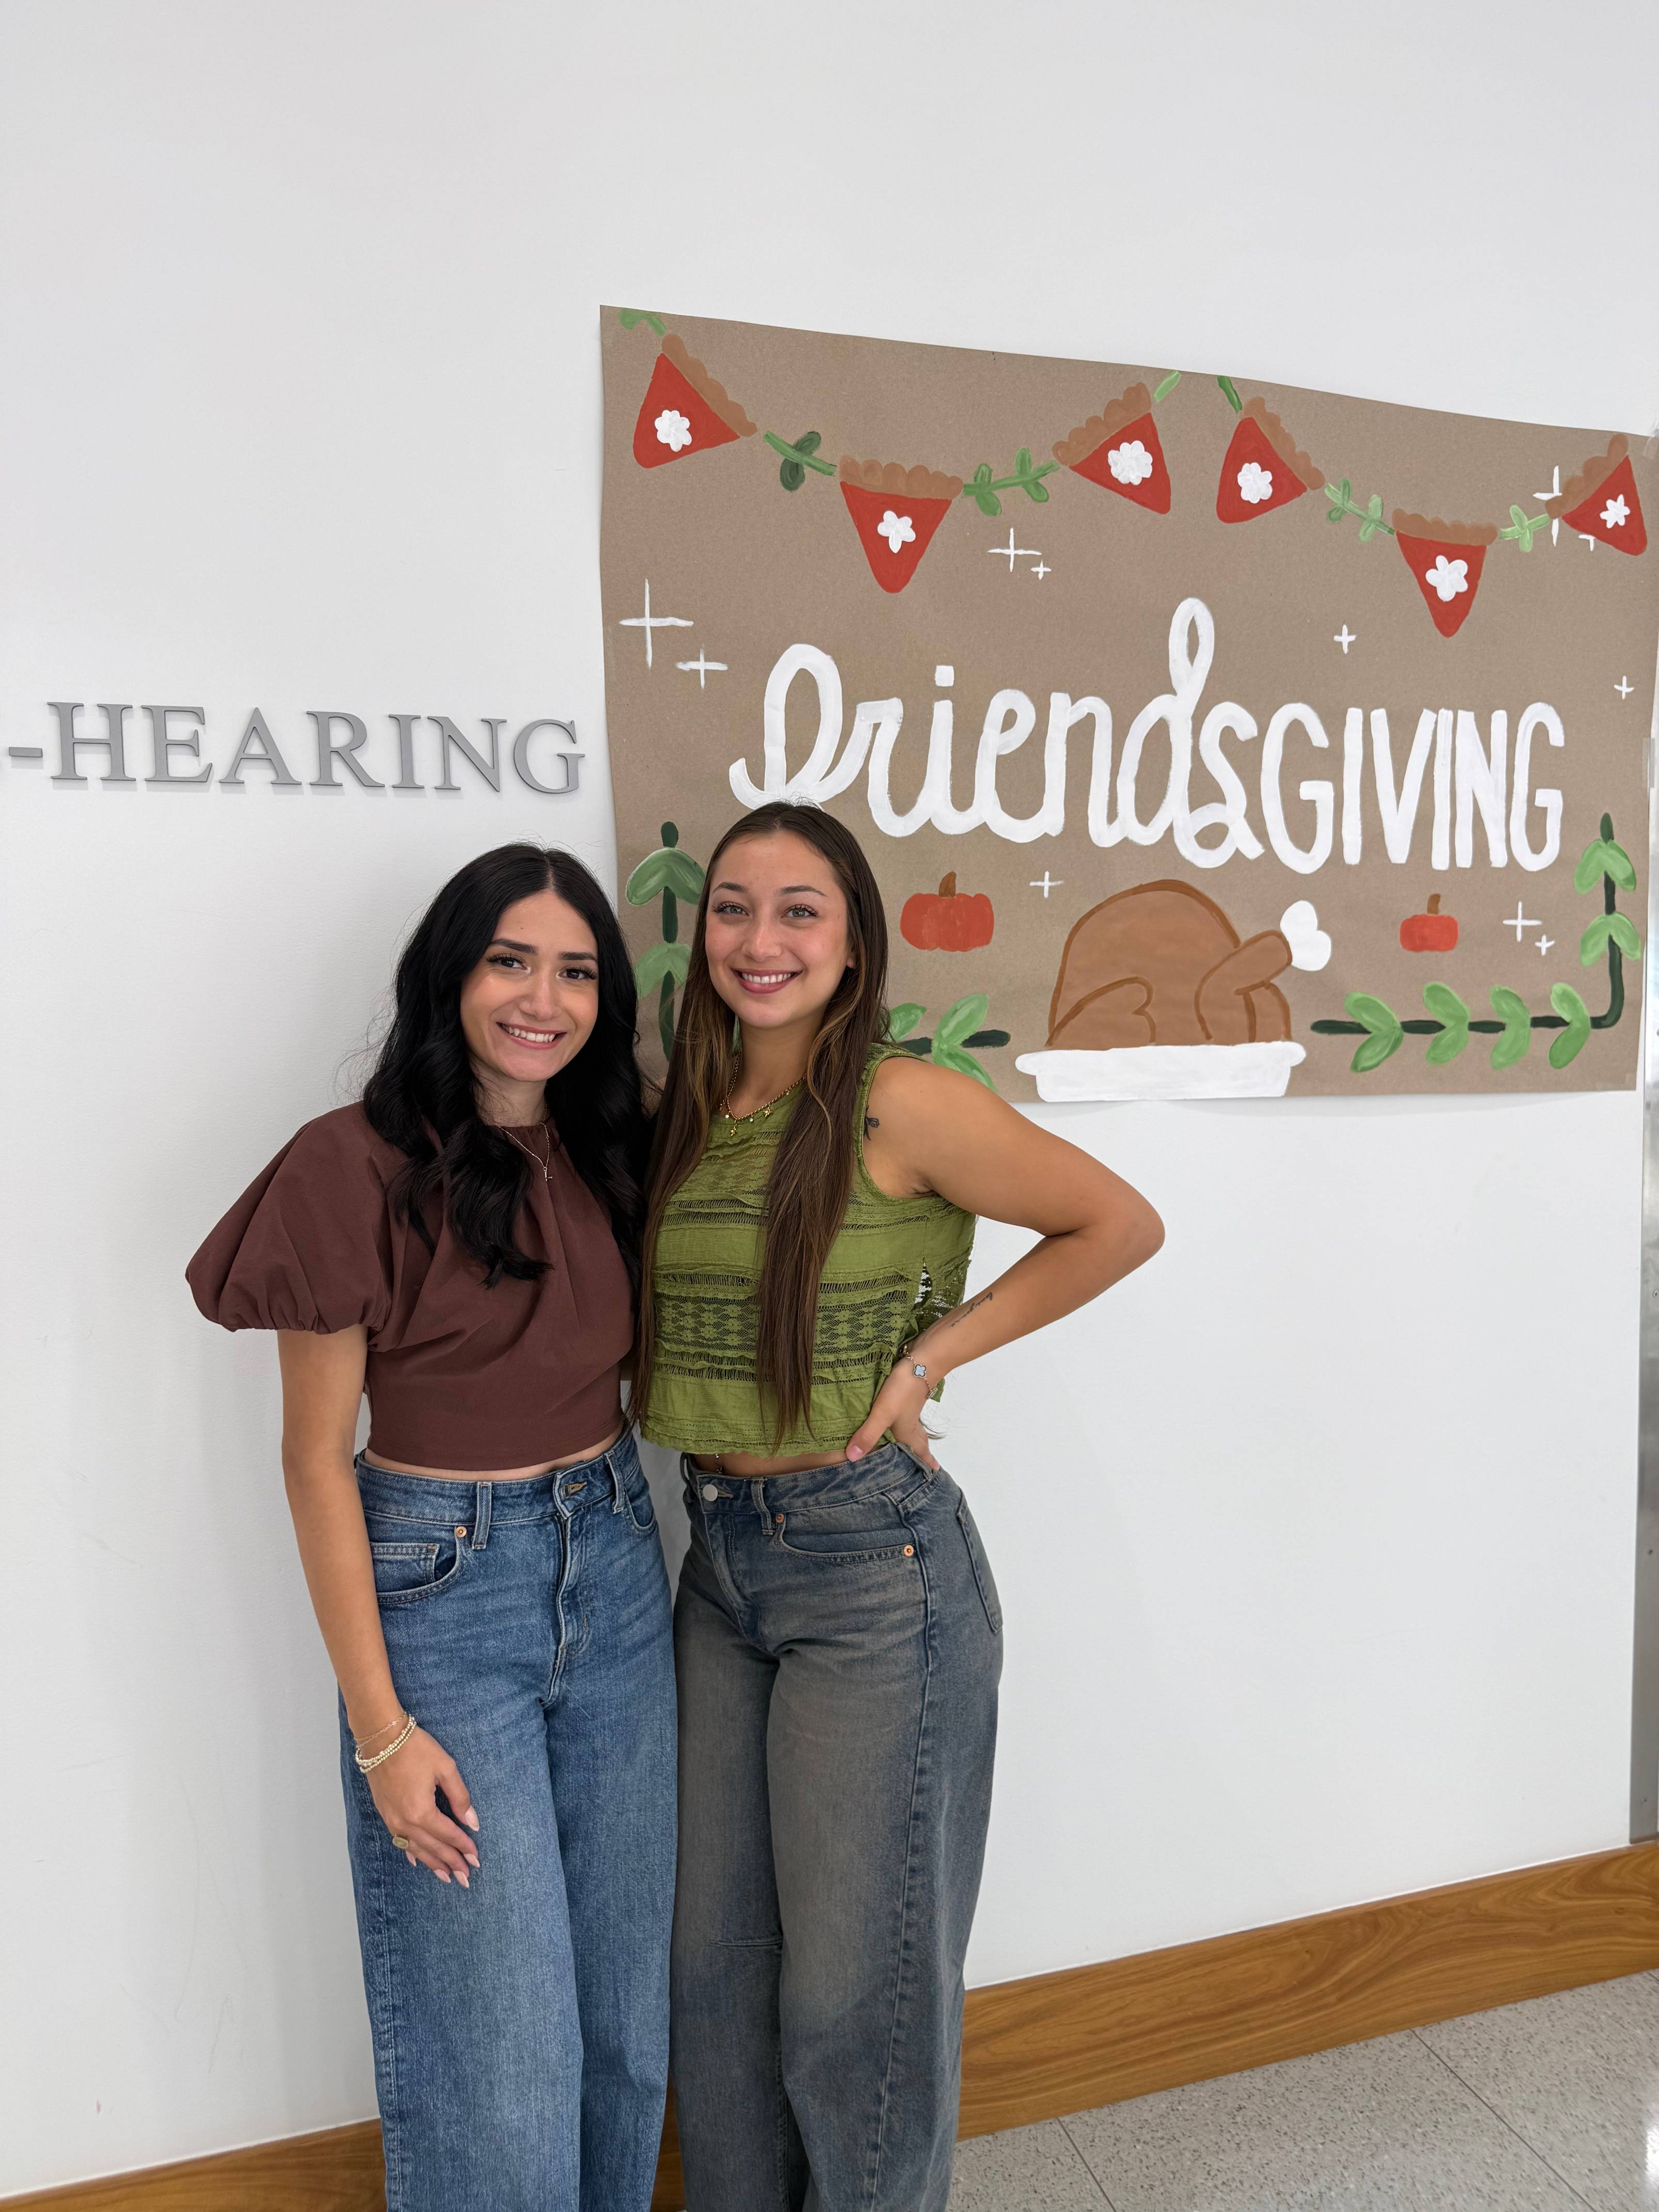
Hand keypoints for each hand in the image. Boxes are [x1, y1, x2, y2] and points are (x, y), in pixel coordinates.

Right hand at [366, 1726, 480, 1884]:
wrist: (381, 1739)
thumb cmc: (416, 1749)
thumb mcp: (445, 1768)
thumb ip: (460, 1797)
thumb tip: (472, 1823)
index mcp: (421, 1811)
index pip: (448, 1835)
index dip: (463, 1847)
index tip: (476, 1859)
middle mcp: (405, 1822)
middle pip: (433, 1848)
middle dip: (451, 1862)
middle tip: (466, 1878)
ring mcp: (392, 1820)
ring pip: (416, 1849)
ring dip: (433, 1864)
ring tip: (447, 1877)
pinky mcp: (385, 1815)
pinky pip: (400, 1841)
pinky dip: (412, 1854)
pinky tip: (418, 1862)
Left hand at [845, 1359, 940, 1470]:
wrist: (919, 1361)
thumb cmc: (903, 1391)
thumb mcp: (882, 1414)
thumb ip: (868, 1434)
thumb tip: (852, 1459)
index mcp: (907, 1432)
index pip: (920, 1452)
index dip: (926, 1463)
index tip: (934, 1473)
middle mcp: (910, 1423)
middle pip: (918, 1442)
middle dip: (918, 1454)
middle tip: (919, 1465)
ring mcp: (909, 1409)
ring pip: (911, 1428)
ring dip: (910, 1438)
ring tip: (903, 1446)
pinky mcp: (905, 1396)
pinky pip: (904, 1415)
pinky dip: (901, 1421)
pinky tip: (892, 1418)